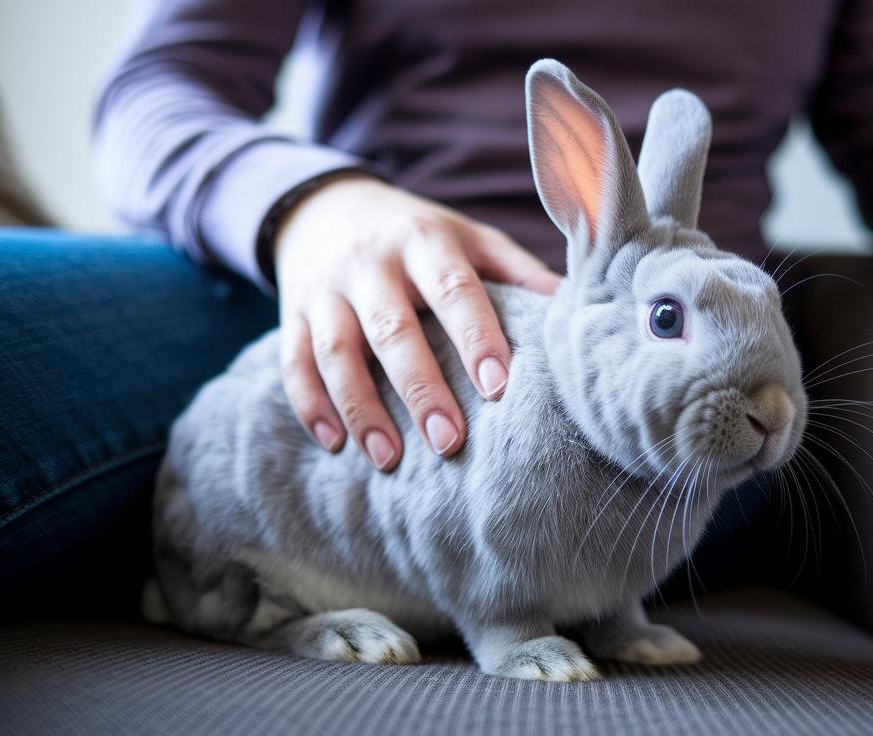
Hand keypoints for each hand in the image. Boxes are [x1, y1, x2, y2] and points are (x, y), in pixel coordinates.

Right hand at [274, 172, 561, 467]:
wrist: (325, 206)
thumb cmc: (419, 235)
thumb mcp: (470, 238)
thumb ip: (519, 273)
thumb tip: (581, 311)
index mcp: (425, 241)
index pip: (454, 289)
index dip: (476, 337)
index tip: (499, 388)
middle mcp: (370, 263)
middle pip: (393, 330)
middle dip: (420, 389)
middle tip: (448, 442)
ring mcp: (325, 290)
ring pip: (337, 352)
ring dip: (361, 409)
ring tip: (389, 460)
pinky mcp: (291, 314)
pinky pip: (294, 363)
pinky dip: (311, 405)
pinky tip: (335, 445)